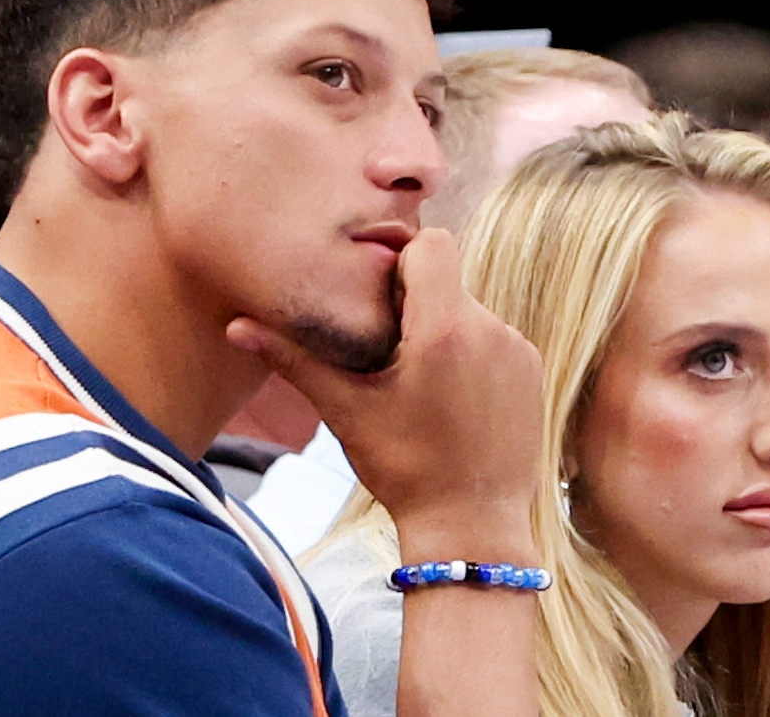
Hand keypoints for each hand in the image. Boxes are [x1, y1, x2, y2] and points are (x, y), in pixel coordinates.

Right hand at [226, 228, 541, 550]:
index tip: (382, 304)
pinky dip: (474, 356)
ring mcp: (518, 350)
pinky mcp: (533, 371)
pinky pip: (497, 339)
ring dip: (445, 332)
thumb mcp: (345, 411)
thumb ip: (294, 360)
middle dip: (418, 304)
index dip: (402, 263)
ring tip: (423, 385)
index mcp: (444, 328)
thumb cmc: (403, 469)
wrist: (473, 527)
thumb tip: (236, 327)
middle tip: (392, 356)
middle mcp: (490, 328)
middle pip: (448, 280)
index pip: (432, 242)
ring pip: (471, 311)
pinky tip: (454, 400)